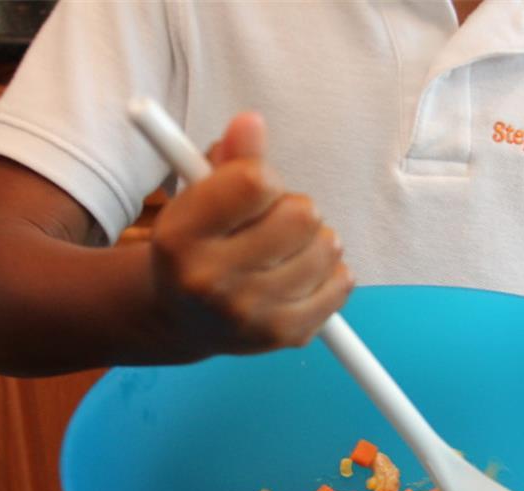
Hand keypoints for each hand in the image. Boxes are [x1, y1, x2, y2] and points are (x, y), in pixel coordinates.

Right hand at [148, 112, 352, 356]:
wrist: (183, 319)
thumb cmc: (198, 244)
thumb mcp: (198, 196)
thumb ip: (228, 158)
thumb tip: (252, 122)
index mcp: (181, 237)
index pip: (256, 181)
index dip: (265, 177)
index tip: (254, 190)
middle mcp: (210, 281)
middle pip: (302, 214)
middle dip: (294, 210)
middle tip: (273, 224)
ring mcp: (250, 314)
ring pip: (328, 247)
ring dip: (315, 240)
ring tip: (287, 250)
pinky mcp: (285, 335)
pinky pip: (342, 283)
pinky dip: (331, 272)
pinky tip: (302, 274)